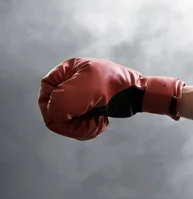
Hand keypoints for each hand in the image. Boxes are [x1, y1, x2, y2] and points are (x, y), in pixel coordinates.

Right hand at [38, 58, 184, 139]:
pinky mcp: (90, 107)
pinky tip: (101, 123)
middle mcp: (72, 82)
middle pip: (54, 109)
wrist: (140, 95)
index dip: (51, 109)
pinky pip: (78, 124)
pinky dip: (87, 128)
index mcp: (69, 70)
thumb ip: (62, 102)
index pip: (47, 92)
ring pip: (66, 120)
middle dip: (70, 122)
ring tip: (97, 124)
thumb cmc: (117, 87)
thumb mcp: (87, 92)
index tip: (67, 117)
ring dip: (79, 128)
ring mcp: (81, 95)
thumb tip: (53, 116)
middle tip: (89, 124)